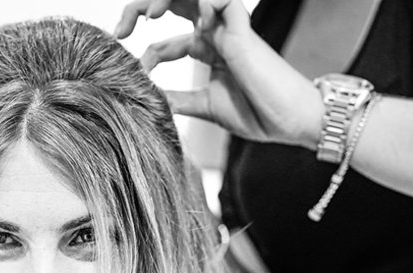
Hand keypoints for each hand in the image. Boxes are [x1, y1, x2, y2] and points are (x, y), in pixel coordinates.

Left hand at [115, 0, 322, 148]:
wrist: (292, 122)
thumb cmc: (260, 113)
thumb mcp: (207, 107)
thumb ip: (180, 100)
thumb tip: (148, 101)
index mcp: (208, 52)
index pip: (164, 44)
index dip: (144, 58)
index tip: (134, 76)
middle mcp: (216, 35)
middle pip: (174, 7)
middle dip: (142, 9)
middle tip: (120, 30)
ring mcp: (229, 29)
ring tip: (147, 16)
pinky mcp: (243, 30)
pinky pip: (223, 1)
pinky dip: (205, 2)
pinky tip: (194, 17)